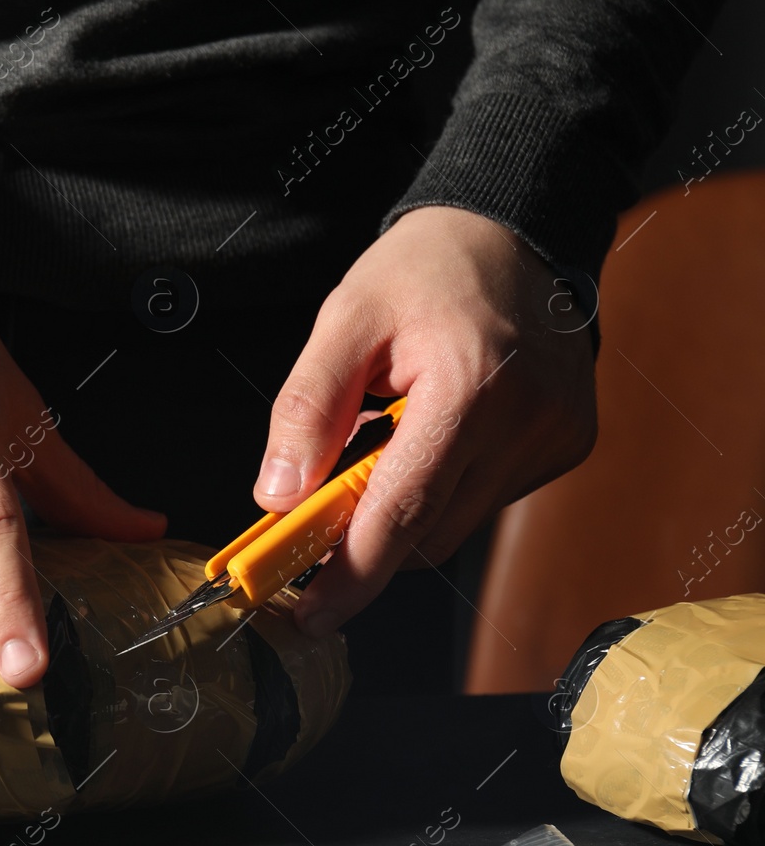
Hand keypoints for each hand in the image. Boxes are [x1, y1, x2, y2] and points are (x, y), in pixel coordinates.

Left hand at [253, 205, 596, 635]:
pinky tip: (432, 439)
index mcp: (470, 389)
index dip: (349, 574)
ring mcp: (556, 438)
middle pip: (428, 534)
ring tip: (380, 447)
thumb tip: (278, 496)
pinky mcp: (568, 445)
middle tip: (309, 533)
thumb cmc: (427, 269)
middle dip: (363, 547)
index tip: (308, 614)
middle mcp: (526, 422)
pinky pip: (488, 499)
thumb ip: (307, 411)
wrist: (515, 231)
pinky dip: (444, 490)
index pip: (400, 513)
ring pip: (456, 525)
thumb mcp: (344, 321)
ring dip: (403, 514)